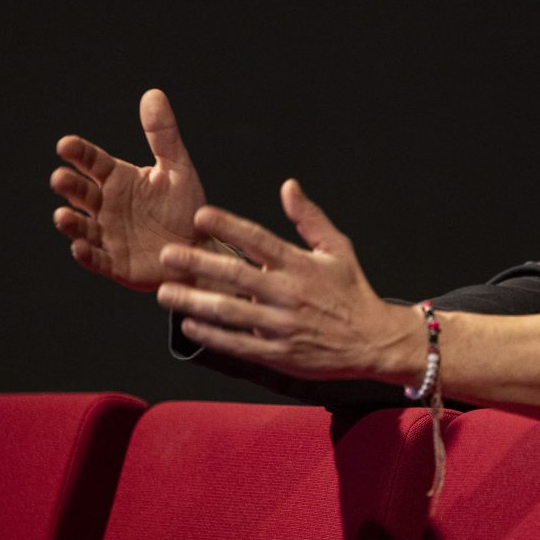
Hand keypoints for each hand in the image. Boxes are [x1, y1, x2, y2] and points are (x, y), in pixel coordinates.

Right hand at [51, 89, 208, 290]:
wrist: (202, 249)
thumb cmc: (186, 207)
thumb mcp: (178, 169)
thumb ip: (163, 135)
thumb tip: (153, 93)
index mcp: (118, 179)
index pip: (91, 161)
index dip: (78, 153)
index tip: (66, 145)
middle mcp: (106, 205)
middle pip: (80, 193)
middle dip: (69, 186)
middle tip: (61, 178)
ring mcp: (107, 235)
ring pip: (80, 227)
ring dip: (70, 222)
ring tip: (64, 216)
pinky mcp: (115, 263)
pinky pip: (96, 259)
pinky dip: (85, 254)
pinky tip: (80, 247)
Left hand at [155, 179, 416, 381]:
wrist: (375, 341)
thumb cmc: (353, 291)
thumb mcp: (338, 248)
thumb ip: (310, 218)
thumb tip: (288, 186)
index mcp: (302, 265)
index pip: (260, 240)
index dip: (229, 226)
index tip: (200, 215)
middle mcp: (289, 294)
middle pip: (236, 275)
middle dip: (197, 263)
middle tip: (167, 254)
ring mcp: (282, 325)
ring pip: (230, 312)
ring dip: (194, 301)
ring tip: (165, 292)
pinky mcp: (279, 353)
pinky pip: (238, 344)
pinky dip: (212, 335)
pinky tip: (190, 324)